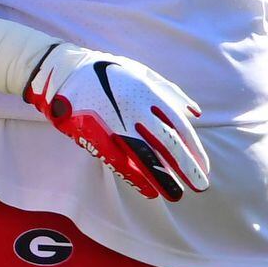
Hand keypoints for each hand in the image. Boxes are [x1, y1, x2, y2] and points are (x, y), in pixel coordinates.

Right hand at [23, 44, 212, 200]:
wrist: (63, 71)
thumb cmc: (105, 71)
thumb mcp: (141, 72)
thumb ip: (169, 93)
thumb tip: (195, 114)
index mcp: (149, 92)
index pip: (179, 126)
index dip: (194, 149)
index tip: (204, 167)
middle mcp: (135, 108)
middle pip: (167, 143)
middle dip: (186, 167)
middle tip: (200, 186)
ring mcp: (114, 122)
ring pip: (144, 155)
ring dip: (162, 177)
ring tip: (176, 195)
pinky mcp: (94, 134)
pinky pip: (118, 160)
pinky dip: (135, 176)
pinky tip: (148, 190)